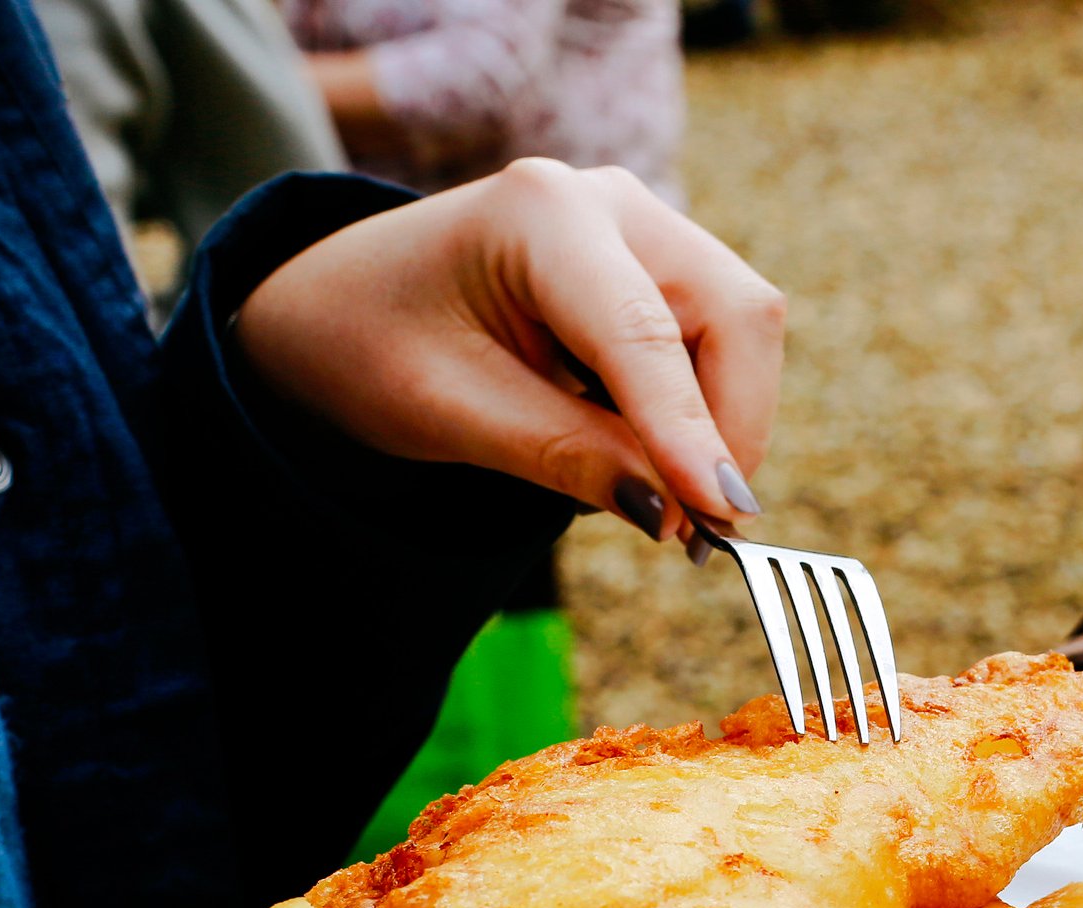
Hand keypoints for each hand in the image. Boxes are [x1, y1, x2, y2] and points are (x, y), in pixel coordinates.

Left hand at [238, 158, 786, 546]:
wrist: (342, 305)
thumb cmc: (371, 343)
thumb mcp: (448, 412)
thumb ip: (562, 454)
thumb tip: (673, 512)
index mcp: (539, 214)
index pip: (644, 332)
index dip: (689, 430)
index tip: (717, 516)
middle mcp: (609, 201)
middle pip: (734, 316)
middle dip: (726, 429)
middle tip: (691, 530)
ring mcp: (644, 228)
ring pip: (741, 333)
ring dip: (715, 426)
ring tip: (648, 492)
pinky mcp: (659, 267)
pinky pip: (718, 345)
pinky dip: (697, 413)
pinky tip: (634, 448)